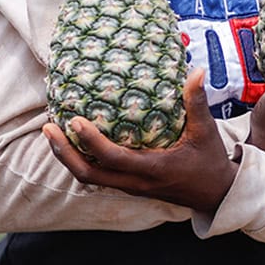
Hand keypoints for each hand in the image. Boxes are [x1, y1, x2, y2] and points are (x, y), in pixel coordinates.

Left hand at [42, 68, 237, 213]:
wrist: (215, 194)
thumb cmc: (209, 161)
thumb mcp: (206, 132)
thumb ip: (197, 102)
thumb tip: (195, 71)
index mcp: (153, 169)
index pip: (113, 159)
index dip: (91, 141)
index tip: (75, 120)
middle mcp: (136, 182)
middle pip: (89, 175)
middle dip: (65, 153)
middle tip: (48, 127)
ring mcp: (130, 187)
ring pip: (90, 178)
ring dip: (68, 157)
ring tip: (52, 132)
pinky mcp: (129, 186)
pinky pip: (98, 175)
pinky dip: (81, 160)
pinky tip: (74, 141)